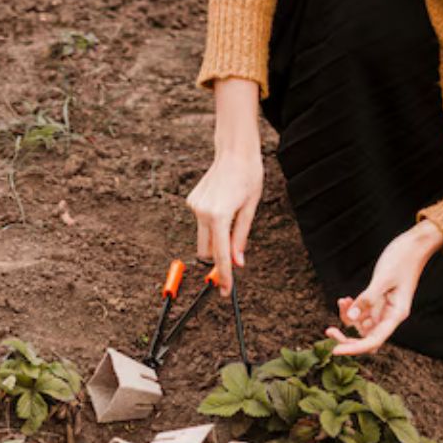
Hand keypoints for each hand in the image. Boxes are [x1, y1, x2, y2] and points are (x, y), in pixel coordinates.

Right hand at [186, 78, 262, 294]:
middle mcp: (202, 212)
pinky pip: (202, 222)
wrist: (234, 151)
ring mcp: (194, 206)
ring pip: (203, 236)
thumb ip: (241, 237)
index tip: (225, 291)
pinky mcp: (192, 201)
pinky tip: (224, 205)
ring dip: (215, 238)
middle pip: (206, 251)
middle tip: (232, 263)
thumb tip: (237, 262)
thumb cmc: (248, 176)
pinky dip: (212, 224)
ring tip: (233, 217)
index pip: (220, 255)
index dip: (224, 275)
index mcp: (219, 216)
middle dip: (216, 259)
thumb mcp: (250, 209)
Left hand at [326, 219, 442, 354]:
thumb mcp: (382, 278)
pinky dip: (352, 308)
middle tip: (329, 331)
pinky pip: (362, 313)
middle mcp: (390, 316)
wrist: (414, 245)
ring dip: (348, 319)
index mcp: (396, 314)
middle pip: (367, 339)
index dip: (354, 348)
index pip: (374, 340)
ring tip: (342, 301)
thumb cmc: (402, 259)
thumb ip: (367, 298)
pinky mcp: (379, 301)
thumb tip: (352, 318)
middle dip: (347, 338)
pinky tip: (345, 299)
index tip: (335, 351)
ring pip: (362, 326)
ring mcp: (384, 309)